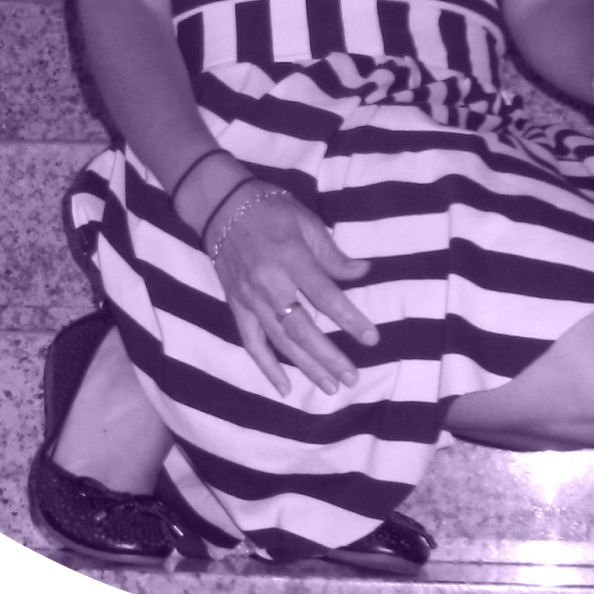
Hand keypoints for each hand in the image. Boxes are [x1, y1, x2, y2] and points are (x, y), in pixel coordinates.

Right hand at [208, 184, 380, 397]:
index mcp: (291, 258)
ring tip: (329, 386)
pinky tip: (284, 388)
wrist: (221, 205)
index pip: (326, 296)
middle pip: (302, 328)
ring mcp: (250, 298)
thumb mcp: (305, 221)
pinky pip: (252, 342)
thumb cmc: (270, 209)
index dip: (350, 319)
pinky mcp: (236, 306)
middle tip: (352, 377)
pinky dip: (266, 367)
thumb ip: (332, 254)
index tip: (372, 339)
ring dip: (305, 366)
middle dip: (328, 356)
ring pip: (280, 341)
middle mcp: (270, 283)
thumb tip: (362, 272)